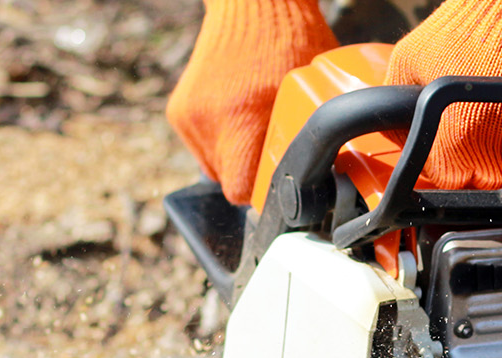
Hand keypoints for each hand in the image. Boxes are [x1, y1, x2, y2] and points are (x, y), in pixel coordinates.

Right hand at [167, 0, 336, 205]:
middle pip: (230, 184)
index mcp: (242, 120)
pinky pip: (203, 148)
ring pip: (216, 169)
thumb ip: (307, 136)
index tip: (282, 184)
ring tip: (257, 128)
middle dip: (253, 175)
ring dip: (236, 160)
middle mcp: (208, 123)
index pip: (243, 192)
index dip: (267, 194)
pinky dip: (221, 142)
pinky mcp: (178, 113)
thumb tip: (323, 176)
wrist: (250, 5)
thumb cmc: (292, 41)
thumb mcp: (310, 91)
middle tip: (275, 150)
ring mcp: (189, 118)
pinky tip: (240, 117)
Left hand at [383, 0, 501, 189]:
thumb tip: (398, 142)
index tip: (456, 142)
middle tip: (488, 121)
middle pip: (495, 187)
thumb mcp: (410, 61)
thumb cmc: (474, 22)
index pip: (453, 186)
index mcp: (460, 144)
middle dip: (487, 161)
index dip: (451, 165)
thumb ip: (396, 111)